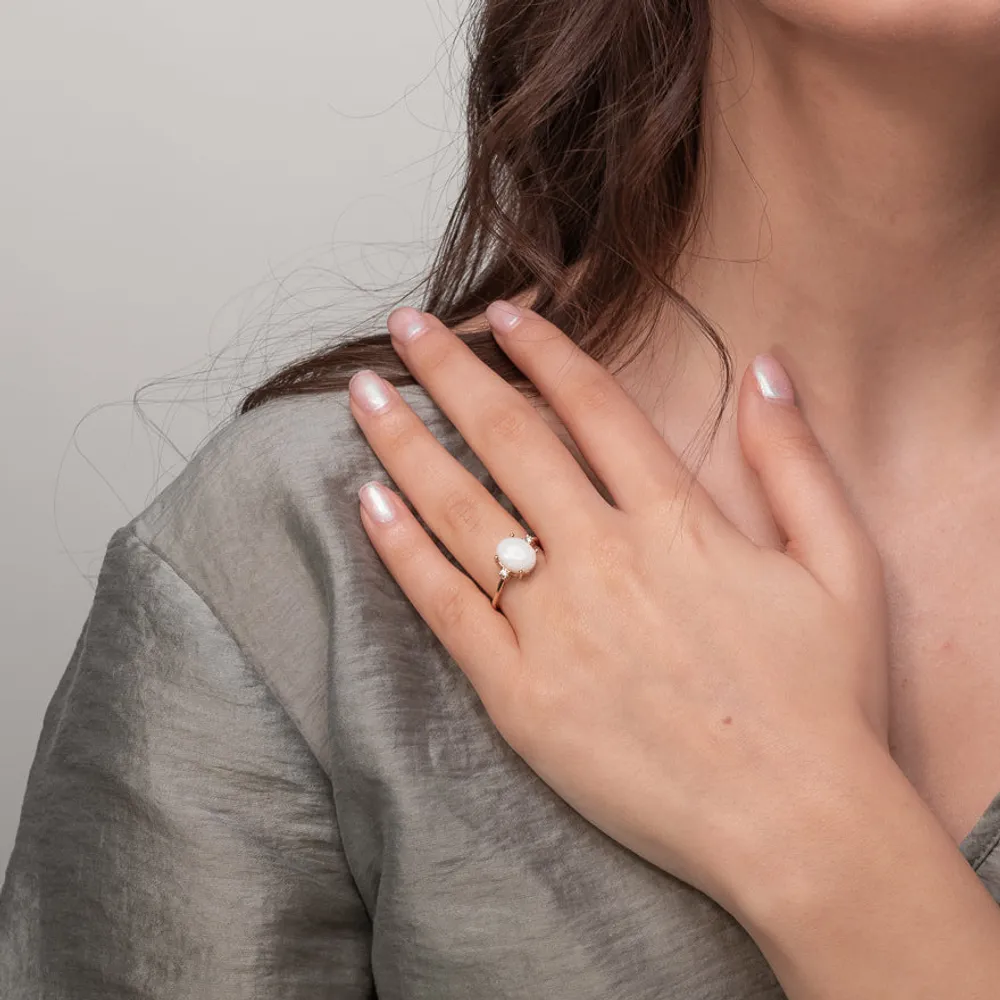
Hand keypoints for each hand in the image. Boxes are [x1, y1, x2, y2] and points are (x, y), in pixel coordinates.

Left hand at [347, 300, 890, 920]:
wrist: (793, 824)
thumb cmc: (825, 699)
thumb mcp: (842, 565)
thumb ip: (796, 461)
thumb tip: (764, 370)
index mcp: (677, 522)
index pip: (593, 407)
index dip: (543, 351)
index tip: (502, 315)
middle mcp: (604, 559)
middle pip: (511, 441)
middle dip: (452, 373)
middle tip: (406, 327)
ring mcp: (553, 627)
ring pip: (462, 513)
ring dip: (407, 445)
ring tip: (365, 395)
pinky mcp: (519, 695)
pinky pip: (445, 610)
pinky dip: (401, 553)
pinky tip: (366, 504)